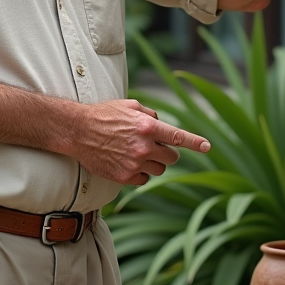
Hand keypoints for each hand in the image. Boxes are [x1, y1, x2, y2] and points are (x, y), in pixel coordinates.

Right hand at [69, 99, 210, 185]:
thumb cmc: (104, 115)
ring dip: (154, 162)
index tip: (207, 147)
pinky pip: (144, 178)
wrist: (78, 131)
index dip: (195, 143)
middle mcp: (144, 146)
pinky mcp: (124, 176)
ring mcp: (134, 163)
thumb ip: (150, 115)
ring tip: (136, 152)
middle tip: (152, 145)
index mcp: (147, 127)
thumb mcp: (130, 105)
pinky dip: (140, 172)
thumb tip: (162, 124)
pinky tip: (128, 161)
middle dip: (166, 152)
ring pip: (159, 169)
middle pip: (172, 157)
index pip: (178, 137)